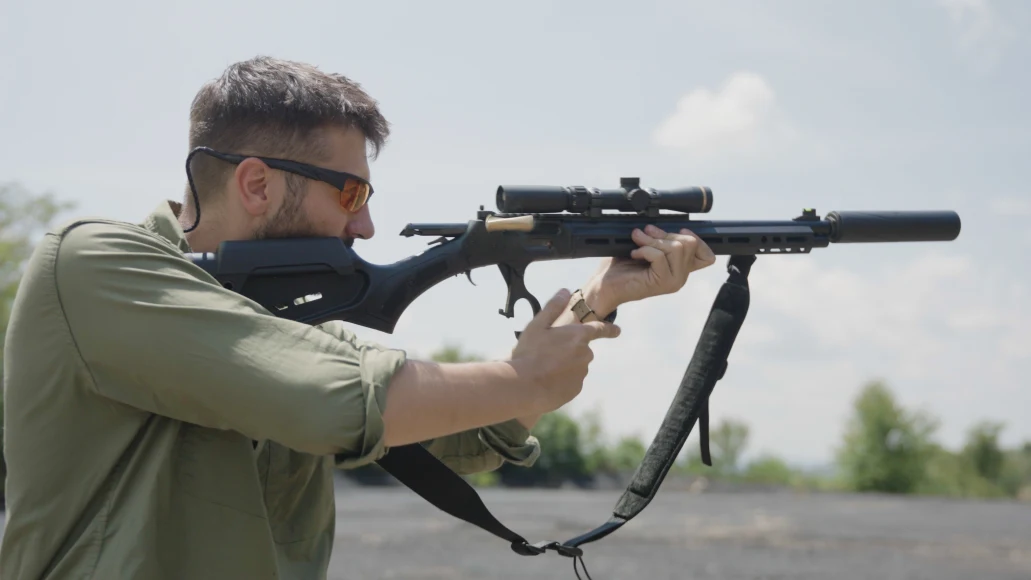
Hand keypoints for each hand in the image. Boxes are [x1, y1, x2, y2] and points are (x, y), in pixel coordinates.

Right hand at [509, 289, 620, 413]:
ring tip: (542, 368)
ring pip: (576, 366)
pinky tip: (546, 380)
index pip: (599, 329)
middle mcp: (585, 354)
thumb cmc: (529, 353)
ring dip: (564, 365)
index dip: (609, 329)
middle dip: (569, 350)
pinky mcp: (576, 389)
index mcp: (578, 335)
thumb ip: (553, 307)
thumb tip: (564, 291)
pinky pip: (571, 382)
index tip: (617, 330)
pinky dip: (562, 380)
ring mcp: (581, 373)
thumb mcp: (537, 325)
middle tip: (546, 353)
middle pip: (581, 349)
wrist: (523, 386)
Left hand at [586, 225, 715, 308]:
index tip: (677, 230)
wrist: (605, 285)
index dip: (696, 238)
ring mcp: (674, 281)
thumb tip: (663, 222)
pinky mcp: (662, 283)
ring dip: (653, 240)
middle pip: (690, 243)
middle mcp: (681, 276)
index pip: (708, 256)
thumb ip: (661, 239)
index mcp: (680, 268)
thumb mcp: (646, 247)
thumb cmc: (622, 266)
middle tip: (645, 234)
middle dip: (665, 233)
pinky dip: (645, 249)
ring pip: (677, 248)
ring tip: (637, 242)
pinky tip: (634, 254)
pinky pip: (660, 256)